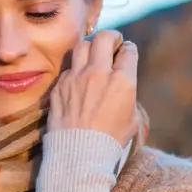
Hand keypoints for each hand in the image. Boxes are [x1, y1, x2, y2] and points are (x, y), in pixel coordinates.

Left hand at [49, 29, 138, 145]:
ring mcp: (77, 77)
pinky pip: (68, 67)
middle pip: (104, 37)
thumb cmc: (109, 142)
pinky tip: (77, 79)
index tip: (126, 54)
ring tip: (92, 56)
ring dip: (90, 47)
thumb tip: (124, 86)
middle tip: (111, 45)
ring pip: (82, 45)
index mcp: (123, 81)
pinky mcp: (60, 85)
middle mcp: (99, 73)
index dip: (128, 51)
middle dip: (111, 37)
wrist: (78, 154)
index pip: (129, 50)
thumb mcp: (132, 120)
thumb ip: (128, 96)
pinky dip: (75, 69)